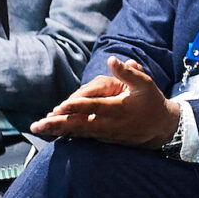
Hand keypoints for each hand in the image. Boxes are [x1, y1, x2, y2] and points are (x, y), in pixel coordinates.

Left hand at [30, 58, 178, 147]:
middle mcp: (108, 123)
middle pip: (79, 124)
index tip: (59, 106)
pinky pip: (82, 136)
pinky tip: (53, 132)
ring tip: (38, 128)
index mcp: (118, 108)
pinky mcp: (103, 138)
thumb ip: (128, 73)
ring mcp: (105, 133)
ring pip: (77, 132)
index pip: (93, 107)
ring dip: (57, 130)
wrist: (161, 127)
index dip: (76, 107)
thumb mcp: (145, 84)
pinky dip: (67, 134)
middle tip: (37, 125)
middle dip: (57, 124)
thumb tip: (111, 59)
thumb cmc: (152, 102)